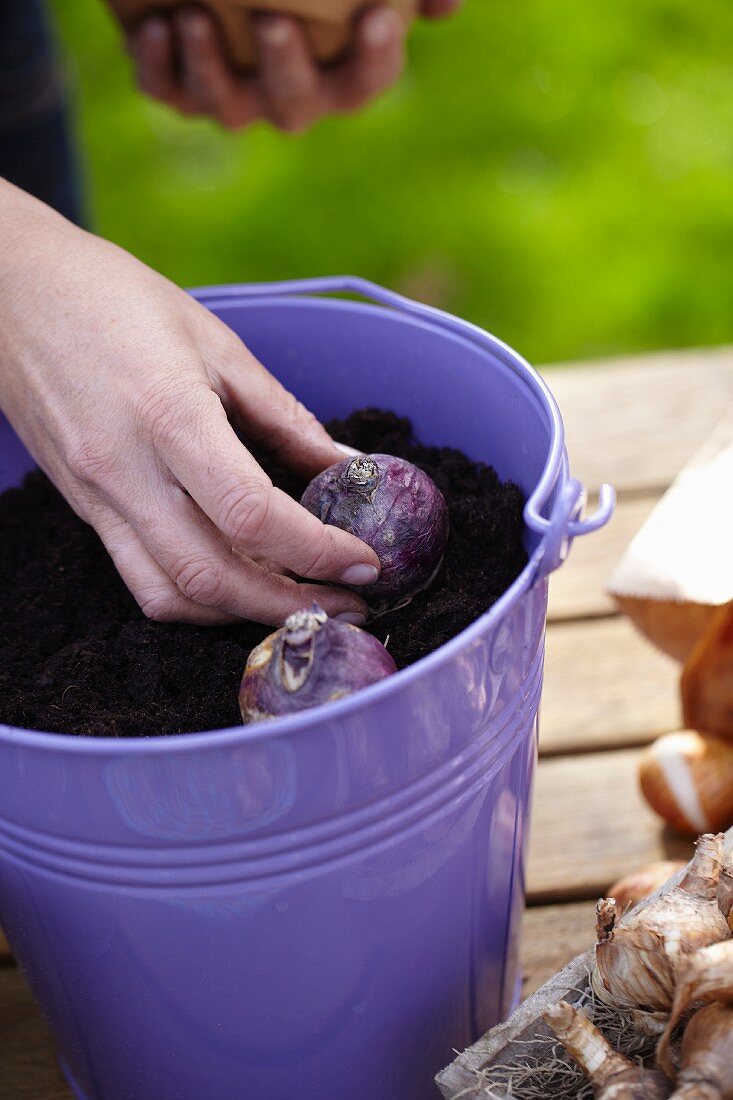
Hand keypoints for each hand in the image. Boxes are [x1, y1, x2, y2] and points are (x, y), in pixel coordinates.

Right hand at [0, 181, 379, 625]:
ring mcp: (98, 498)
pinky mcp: (86, 511)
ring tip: (303, 601)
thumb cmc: (117, 301)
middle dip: (291, 603)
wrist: (12, 294)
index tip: (365, 561)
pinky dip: (199, 599)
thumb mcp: (216, 344)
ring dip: (244, 612)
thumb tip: (345, 468)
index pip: (251, 513)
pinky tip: (241, 583)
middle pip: (213, 575)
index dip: (318, 550)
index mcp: (168, 414)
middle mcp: (125, 471)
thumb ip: (283, 417)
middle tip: (350, 602)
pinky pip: (143, 580)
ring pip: (173, 594)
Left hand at [127, 1, 462, 132]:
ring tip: (195, 18)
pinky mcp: (178, 84)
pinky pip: (166, 90)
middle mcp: (287, 97)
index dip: (375, 59)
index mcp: (337, 74)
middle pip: (294, 107)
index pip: (367, 81)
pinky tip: (154, 27)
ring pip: (226, 108)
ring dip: (210, 71)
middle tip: (273, 22)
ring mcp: (232, 97)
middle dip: (285, 73)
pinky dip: (157, 67)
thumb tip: (447, 4)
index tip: (376, 16)